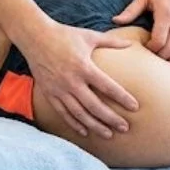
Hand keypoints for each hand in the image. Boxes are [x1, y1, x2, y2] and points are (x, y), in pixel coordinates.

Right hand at [18, 21, 137, 138]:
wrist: (35, 37)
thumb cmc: (64, 34)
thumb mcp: (89, 36)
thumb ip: (111, 42)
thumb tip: (130, 44)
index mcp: (84, 66)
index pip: (107, 87)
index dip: (122, 98)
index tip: (135, 107)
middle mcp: (72, 81)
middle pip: (95, 106)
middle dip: (111, 119)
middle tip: (125, 128)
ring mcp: (59, 89)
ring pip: (79, 114)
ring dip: (95, 126)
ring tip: (108, 134)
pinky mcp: (49, 93)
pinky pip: (63, 113)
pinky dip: (74, 124)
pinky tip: (85, 131)